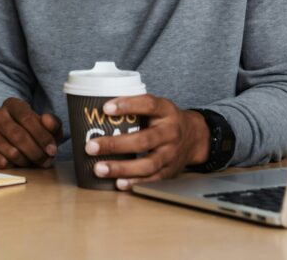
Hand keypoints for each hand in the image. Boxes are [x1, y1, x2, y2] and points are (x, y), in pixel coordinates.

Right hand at [0, 98, 61, 168]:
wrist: (4, 146)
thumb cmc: (30, 135)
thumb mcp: (45, 128)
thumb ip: (52, 123)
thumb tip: (48, 120)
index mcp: (12, 104)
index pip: (27, 118)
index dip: (42, 136)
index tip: (53, 150)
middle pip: (19, 136)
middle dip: (36, 152)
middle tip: (46, 162)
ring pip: (11, 152)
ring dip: (26, 161)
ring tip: (31, 162)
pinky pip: (0, 162)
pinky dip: (12, 167)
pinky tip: (15, 165)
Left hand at [84, 94, 208, 190]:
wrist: (195, 137)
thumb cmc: (164, 120)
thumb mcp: (156, 106)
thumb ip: (134, 107)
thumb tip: (95, 108)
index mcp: (165, 111)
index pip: (148, 104)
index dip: (127, 105)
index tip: (105, 108)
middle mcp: (170, 132)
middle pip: (143, 140)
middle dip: (115, 144)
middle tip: (91, 146)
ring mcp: (172, 154)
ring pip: (147, 164)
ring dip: (121, 168)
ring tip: (99, 169)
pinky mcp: (171, 171)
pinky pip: (152, 179)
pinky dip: (135, 182)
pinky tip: (118, 183)